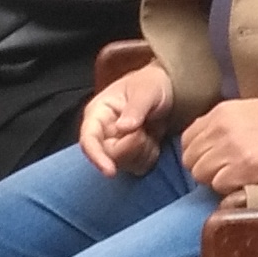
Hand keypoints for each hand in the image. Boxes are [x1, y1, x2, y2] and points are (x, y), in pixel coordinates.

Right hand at [78, 62, 171, 176]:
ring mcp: (116, 145)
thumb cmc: (152, 84)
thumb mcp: (146, 91)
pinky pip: (138, 167)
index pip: (89, 140)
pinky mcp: (130, 155)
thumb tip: (122, 128)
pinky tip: (154, 139)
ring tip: (150, 129)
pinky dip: (150, 156)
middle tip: (146, 129)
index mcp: (98, 113)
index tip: (110, 171)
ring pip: (125, 164)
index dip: (96, 157)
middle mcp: (103, 133)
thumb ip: (135, 108)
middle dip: (132, 147)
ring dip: (143, 150)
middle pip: (109, 156)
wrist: (169, 91)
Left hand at [178, 96, 257, 191]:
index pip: (187, 139)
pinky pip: (218, 186)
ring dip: (215, 179)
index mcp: (221, 112)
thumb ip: (223, 122)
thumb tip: (204, 141)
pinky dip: (229, 188)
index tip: (210, 159)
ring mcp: (229, 150)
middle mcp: (221, 129)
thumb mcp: (249, 111)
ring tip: (236, 177)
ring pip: (201, 174)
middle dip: (204, 168)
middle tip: (224, 171)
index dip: (197, 153)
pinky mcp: (240, 170)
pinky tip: (245, 182)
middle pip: (190, 159)